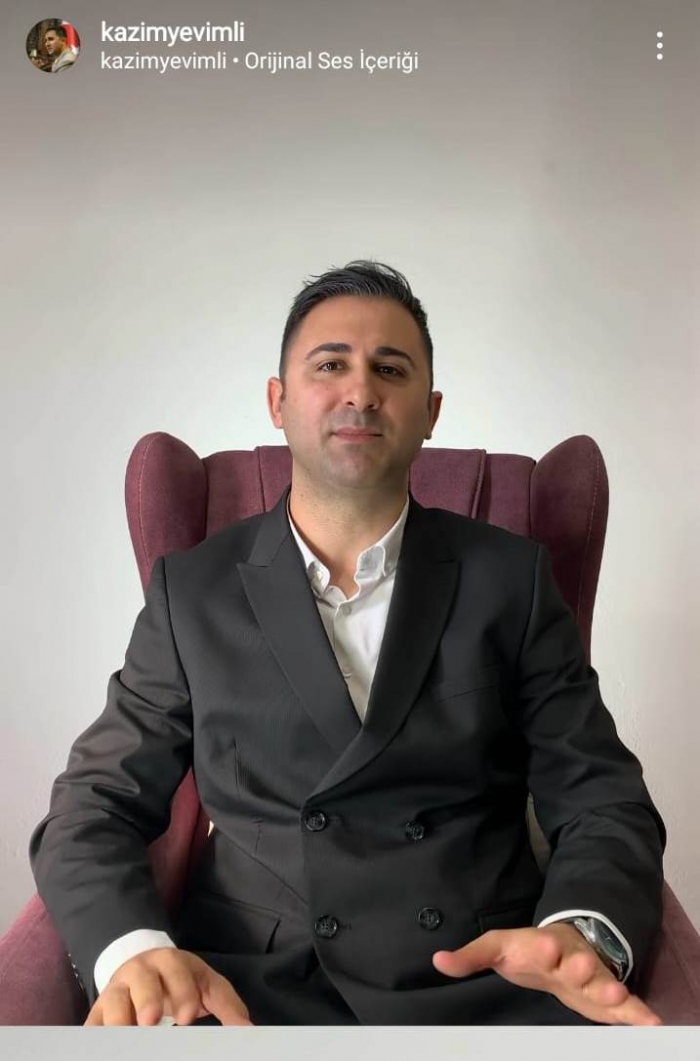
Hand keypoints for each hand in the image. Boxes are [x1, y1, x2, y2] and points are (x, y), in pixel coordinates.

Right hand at [84, 947, 253, 1025]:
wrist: (143, 966)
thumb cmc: (179, 980)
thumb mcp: (206, 985)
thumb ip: (227, 1006)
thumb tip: (248, 1030)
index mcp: (169, 962)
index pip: (176, 973)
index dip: (182, 992)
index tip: (188, 1016)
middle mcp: (139, 972)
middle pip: (141, 983)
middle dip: (147, 1000)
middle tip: (153, 1022)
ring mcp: (116, 990)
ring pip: (111, 1002)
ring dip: (118, 1021)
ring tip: (127, 1037)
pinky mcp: (98, 1011)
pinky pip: (92, 1023)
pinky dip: (96, 1036)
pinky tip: (103, 1046)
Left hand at [432, 923, 661, 1025]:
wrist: (563, 946)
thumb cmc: (526, 950)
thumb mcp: (497, 948)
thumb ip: (470, 957)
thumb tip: (437, 961)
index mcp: (541, 947)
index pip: (539, 946)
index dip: (539, 947)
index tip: (542, 946)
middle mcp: (569, 960)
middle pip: (574, 963)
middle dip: (577, 965)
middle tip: (579, 967)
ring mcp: (591, 979)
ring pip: (602, 983)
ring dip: (609, 989)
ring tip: (617, 995)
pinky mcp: (606, 999)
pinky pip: (627, 1008)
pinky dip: (640, 1015)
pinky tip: (655, 1026)